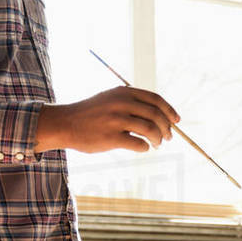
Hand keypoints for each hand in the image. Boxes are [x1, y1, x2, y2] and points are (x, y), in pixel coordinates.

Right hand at [34, 87, 179, 153]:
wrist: (65, 124)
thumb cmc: (91, 114)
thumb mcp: (111, 98)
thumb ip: (132, 102)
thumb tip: (163, 116)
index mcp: (123, 92)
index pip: (155, 99)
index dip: (169, 110)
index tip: (176, 121)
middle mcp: (121, 104)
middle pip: (156, 115)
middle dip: (166, 128)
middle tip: (167, 137)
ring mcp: (116, 120)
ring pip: (150, 130)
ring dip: (158, 139)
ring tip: (156, 144)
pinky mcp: (110, 138)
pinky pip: (138, 144)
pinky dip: (145, 147)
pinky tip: (142, 148)